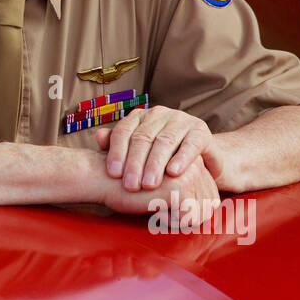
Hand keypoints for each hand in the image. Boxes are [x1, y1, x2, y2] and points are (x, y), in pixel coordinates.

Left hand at [95, 105, 215, 191]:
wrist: (200, 161)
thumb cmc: (162, 161)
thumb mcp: (138, 155)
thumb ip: (118, 146)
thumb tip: (98, 136)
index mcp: (140, 117)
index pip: (123, 131)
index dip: (117, 152)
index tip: (113, 174)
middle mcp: (159, 114)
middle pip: (143, 137)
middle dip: (135, 163)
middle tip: (130, 185)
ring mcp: (181, 120)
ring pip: (165, 141)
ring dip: (155, 163)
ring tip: (149, 184)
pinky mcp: (201, 131)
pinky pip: (190, 144)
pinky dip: (182, 158)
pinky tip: (173, 173)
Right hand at [100, 152, 219, 228]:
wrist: (105, 178)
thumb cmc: (131, 185)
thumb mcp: (164, 187)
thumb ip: (188, 192)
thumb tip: (212, 207)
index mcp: (193, 161)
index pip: (210, 196)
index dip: (191, 210)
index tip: (166, 204)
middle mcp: (196, 163)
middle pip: (209, 205)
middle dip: (187, 216)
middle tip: (159, 207)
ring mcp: (190, 173)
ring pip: (201, 214)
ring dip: (178, 218)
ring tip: (155, 205)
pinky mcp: (182, 186)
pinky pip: (189, 218)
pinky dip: (170, 221)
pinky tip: (153, 207)